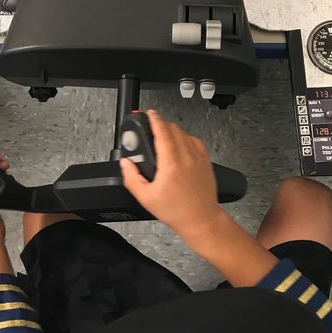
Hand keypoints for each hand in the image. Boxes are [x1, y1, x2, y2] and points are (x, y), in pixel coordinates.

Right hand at [119, 111, 222, 241]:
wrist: (200, 219)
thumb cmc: (176, 211)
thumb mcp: (146, 198)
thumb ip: (132, 178)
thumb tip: (125, 163)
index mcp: (171, 164)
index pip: (163, 132)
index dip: (154, 119)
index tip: (149, 114)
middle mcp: (186, 157)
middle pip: (173, 129)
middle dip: (162, 125)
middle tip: (152, 128)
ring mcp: (198, 158)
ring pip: (185, 133)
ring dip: (173, 131)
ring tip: (164, 138)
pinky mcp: (206, 161)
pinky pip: (195, 141)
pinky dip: (186, 139)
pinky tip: (181, 146)